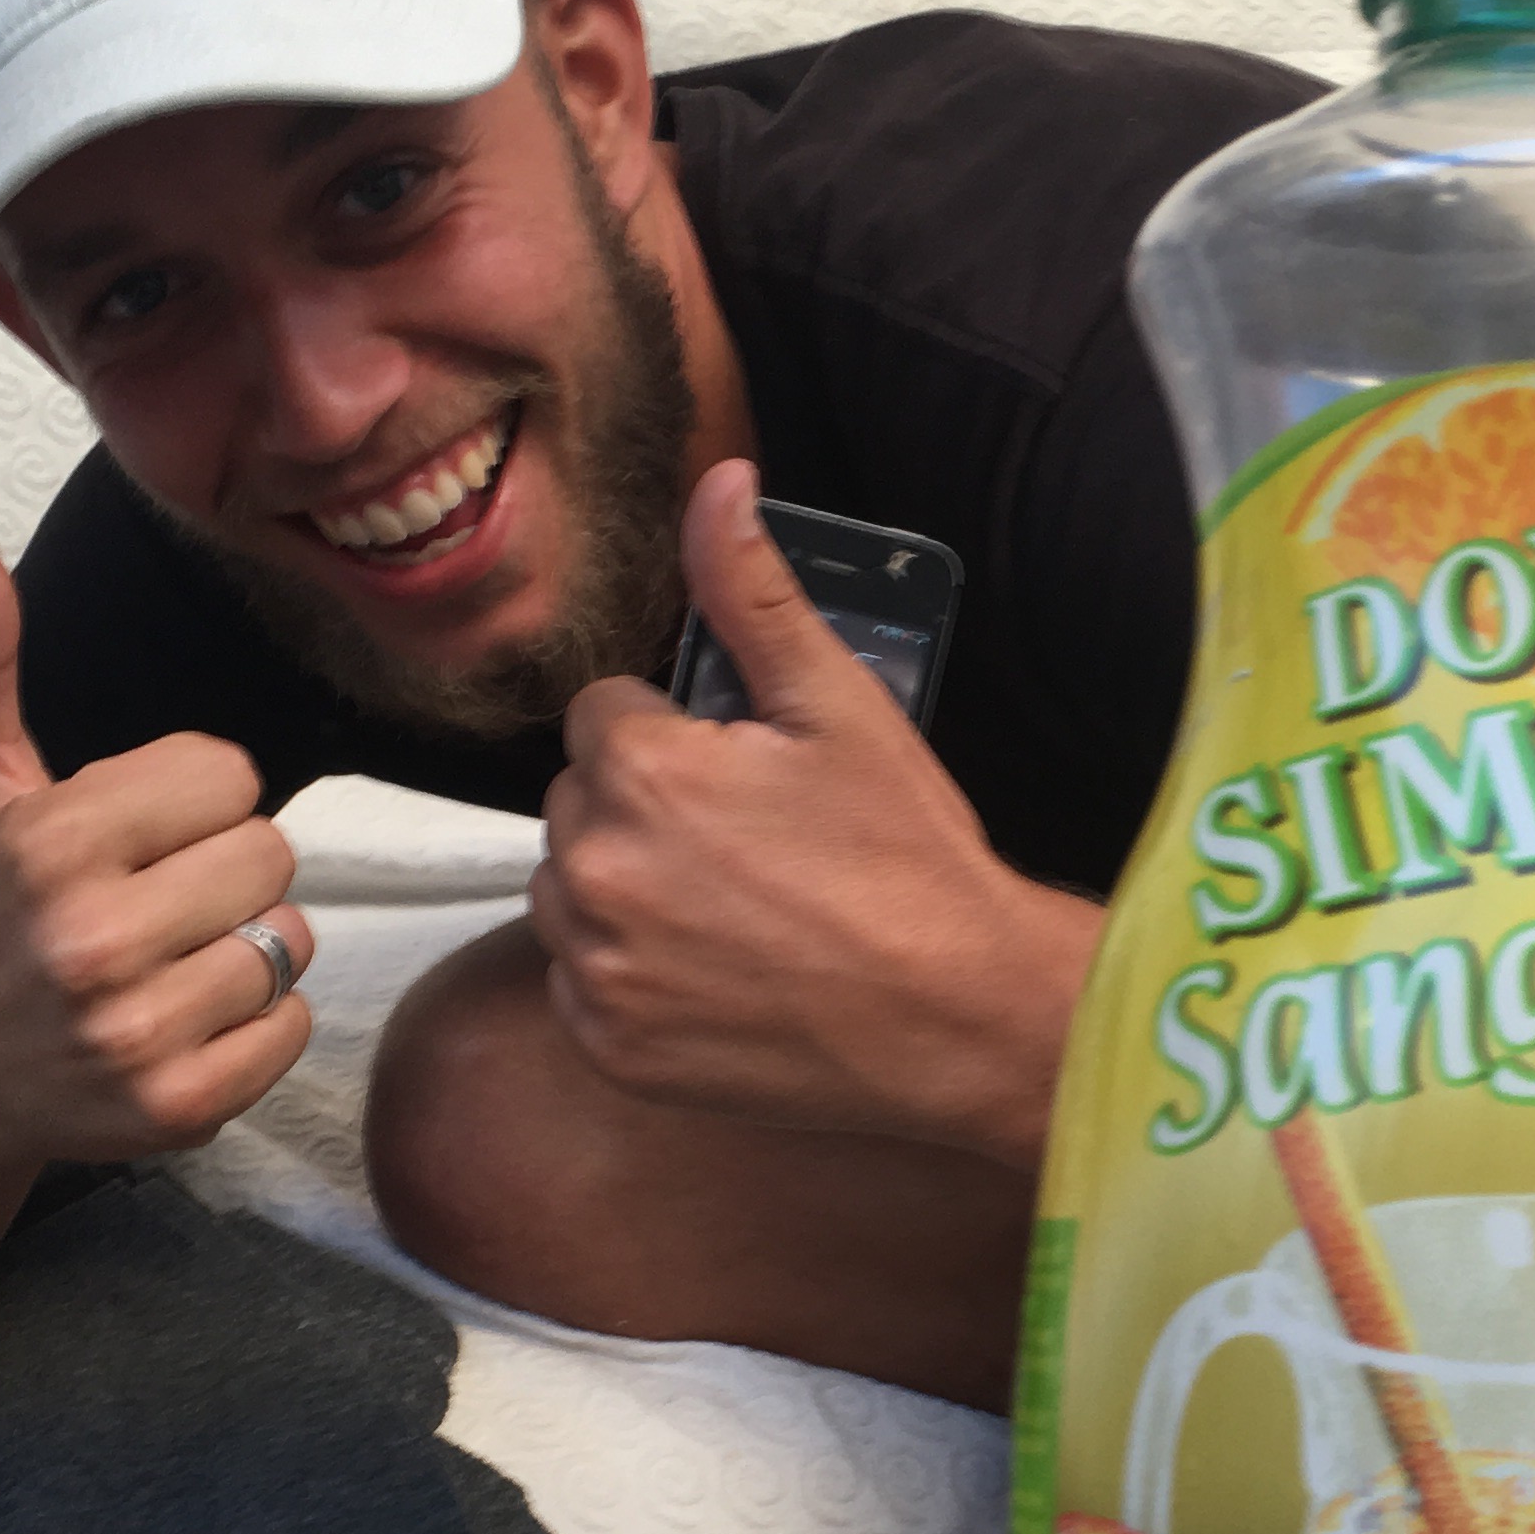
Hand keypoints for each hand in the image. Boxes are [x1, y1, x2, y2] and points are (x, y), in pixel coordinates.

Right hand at [0, 523, 315, 1187]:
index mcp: (54, 845)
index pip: (229, 774)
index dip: (191, 796)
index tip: (134, 830)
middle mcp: (93, 943)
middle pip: (271, 854)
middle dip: (224, 867)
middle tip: (155, 895)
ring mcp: (138, 1035)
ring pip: (289, 940)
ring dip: (247, 942)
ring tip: (170, 956)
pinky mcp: (179, 1108)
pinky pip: (294, 1024)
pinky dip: (259, 1019)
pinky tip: (187, 1014)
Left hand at [527, 462, 1098, 1162]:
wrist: (961, 1019)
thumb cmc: (911, 865)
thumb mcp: (841, 706)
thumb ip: (752, 593)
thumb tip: (718, 485)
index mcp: (640, 773)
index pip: (606, 714)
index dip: (681, 737)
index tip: (748, 779)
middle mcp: (595, 872)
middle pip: (583, 801)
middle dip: (648, 808)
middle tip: (756, 848)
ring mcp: (599, 970)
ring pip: (573, 890)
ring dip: (630, 888)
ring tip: (739, 910)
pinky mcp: (612, 1047)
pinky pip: (586, 983)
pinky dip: (637, 977)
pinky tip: (723, 973)